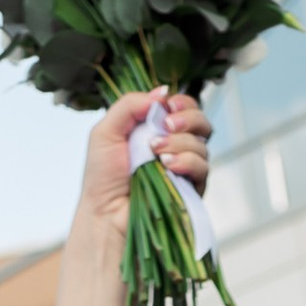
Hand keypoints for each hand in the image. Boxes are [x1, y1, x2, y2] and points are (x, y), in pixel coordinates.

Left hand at [80, 90, 209, 238]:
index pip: (183, 107)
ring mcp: (185, 168)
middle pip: (201, 121)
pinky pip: (203, 167)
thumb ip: (130, 105)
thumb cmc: (102, 176)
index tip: (168, 106)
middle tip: (166, 126)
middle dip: (188, 118)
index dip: (181, 103)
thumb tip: (163, 91)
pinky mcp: (191, 189)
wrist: (106, 214)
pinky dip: (187, 162)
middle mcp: (174, 146)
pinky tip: (167, 166)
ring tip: (156, 153)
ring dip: (180, 142)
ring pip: (202, 144)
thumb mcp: (106, 131)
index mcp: (156, 130)